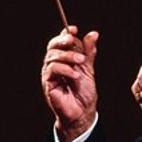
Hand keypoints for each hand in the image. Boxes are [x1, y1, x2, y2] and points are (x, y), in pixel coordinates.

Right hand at [41, 25, 98, 141]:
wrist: (83, 112)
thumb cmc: (84, 92)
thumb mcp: (89, 68)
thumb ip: (89, 52)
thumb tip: (93, 33)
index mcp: (63, 59)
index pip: (59, 42)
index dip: (65, 33)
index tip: (74, 29)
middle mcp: (54, 65)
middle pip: (53, 46)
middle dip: (64, 42)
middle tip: (74, 42)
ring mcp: (49, 74)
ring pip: (53, 56)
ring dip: (68, 56)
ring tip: (80, 62)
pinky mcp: (48, 84)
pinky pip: (52, 70)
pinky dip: (65, 69)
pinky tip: (75, 74)